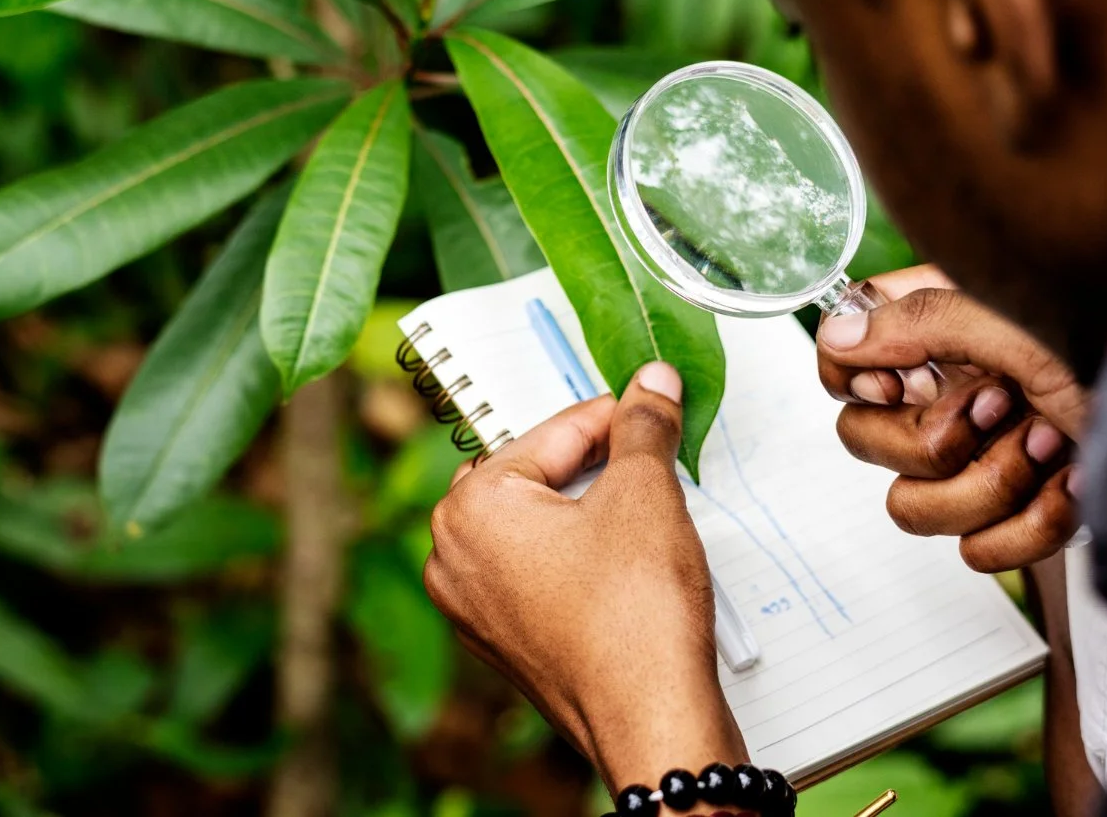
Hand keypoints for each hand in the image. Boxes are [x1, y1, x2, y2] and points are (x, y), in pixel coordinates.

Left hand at [423, 363, 746, 796]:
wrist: (650, 721)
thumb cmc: (634, 617)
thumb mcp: (645, 493)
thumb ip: (642, 426)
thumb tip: (652, 384)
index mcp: (470, 508)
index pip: (551, 432)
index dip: (614, 414)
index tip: (650, 400)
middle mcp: (454, 556)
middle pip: (534, 475)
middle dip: (592, 463)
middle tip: (647, 453)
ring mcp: (474, 606)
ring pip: (535, 525)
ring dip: (586, 510)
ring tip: (643, 510)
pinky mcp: (504, 641)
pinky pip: (537, 573)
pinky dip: (577, 557)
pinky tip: (625, 562)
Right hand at [816, 265, 1091, 571]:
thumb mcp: (1014, 316)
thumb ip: (915, 321)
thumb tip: (836, 336)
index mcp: (938, 334)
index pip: (841, 364)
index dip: (862, 383)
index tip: (907, 381)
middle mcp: (950, 395)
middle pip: (864, 444)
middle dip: (935, 441)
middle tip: (1002, 408)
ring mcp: (982, 457)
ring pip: (912, 509)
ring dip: (990, 485)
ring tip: (1050, 446)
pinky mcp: (1018, 514)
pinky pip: (976, 554)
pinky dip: (1030, 529)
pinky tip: (1070, 487)